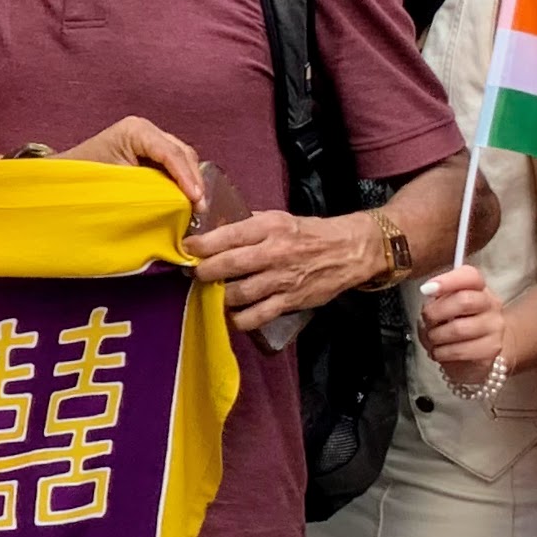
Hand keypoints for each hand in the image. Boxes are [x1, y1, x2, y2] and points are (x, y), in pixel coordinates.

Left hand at [59, 117, 203, 212]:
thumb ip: (149, 189)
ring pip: (181, 158)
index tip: (196, 199)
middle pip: (181, 153)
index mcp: (136, 130)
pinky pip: (173, 164)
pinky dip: (181, 181)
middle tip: (200, 208)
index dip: (186, 177)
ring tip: (196, 206)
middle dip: (193, 180)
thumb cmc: (83, 178)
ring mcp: (148, 139)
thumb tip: (178, 205)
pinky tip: (186, 199)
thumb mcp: (117, 183)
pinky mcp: (148, 152)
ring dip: (190, 181)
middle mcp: (145, 129)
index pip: (170, 153)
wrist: (61, 177)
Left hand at [192, 207, 386, 334]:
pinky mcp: (291, 300)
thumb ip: (248, 225)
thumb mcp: (278, 218)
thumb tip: (214, 230)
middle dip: (204, 271)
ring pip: (239, 293)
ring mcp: (283, 279)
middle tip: (194, 273)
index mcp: (270, 227)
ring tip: (210, 293)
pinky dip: (239, 318)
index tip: (187, 248)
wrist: (350, 251)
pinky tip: (230, 315)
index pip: (228, 235)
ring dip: (218, 296)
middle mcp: (275, 252)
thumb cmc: (309, 233)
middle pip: (229, 265)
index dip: (202, 244)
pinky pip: (257, 315)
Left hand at [418, 264, 507, 381]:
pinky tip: (440, 352)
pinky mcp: (492, 350)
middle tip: (427, 321)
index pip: (471, 276)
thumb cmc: (457, 324)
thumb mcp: (445, 305)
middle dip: (436, 312)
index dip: (448, 280)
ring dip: (436, 336)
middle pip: (464, 300)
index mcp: (479, 288)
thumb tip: (428, 291)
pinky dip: (442, 352)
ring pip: (459, 329)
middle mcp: (491, 305)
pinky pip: (460, 351)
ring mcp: (494, 328)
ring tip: (432, 339)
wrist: (481, 351)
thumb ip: (437, 296)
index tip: (427, 289)